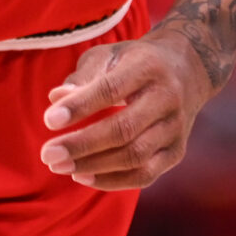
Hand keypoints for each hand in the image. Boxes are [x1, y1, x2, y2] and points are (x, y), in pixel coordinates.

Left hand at [37, 28, 215, 190]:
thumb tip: (57, 99)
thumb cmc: (134, 62)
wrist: (188, 70)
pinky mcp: (177, 151)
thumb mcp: (109, 55)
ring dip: (93, 166)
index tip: (49, 121)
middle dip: (82, 145)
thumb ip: (84, 76)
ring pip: (135, 156)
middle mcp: (167, 98)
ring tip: (59, 166)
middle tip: (48, 154)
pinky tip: (83, 176)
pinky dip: (112, 180)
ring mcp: (176, 128)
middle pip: (124, 129)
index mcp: (148, 67)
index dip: (80, 107)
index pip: (111, 90)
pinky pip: (145, 175)